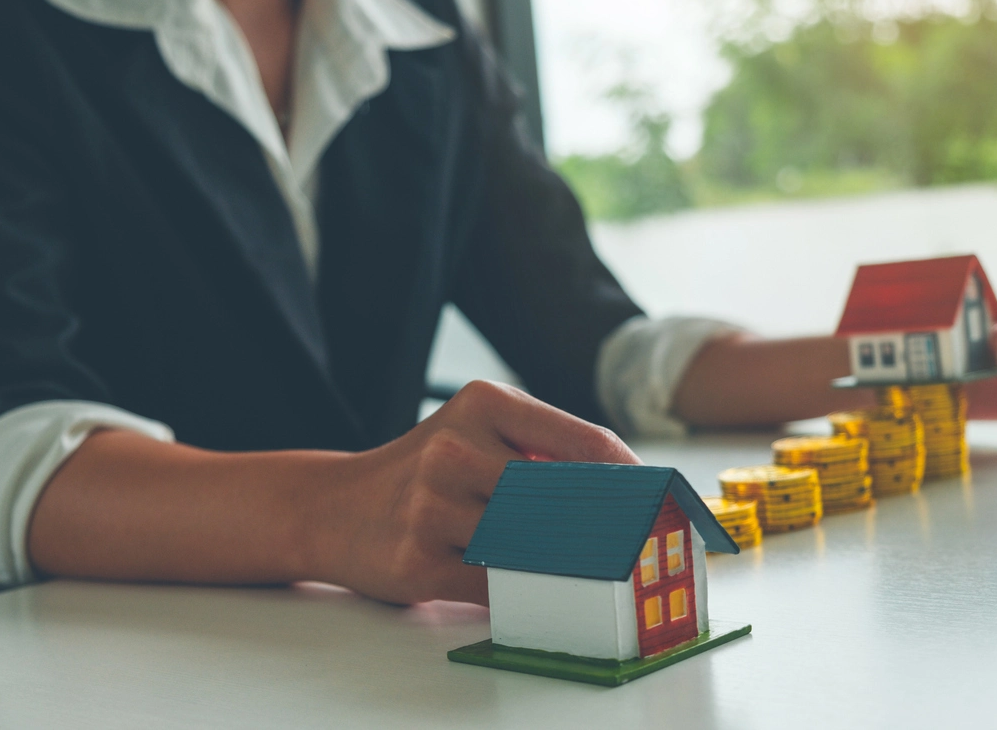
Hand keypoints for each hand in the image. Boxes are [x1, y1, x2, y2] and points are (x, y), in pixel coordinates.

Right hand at [312, 381, 639, 605]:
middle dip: (609, 528)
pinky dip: (528, 593)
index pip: (584, 442)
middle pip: (566, 498)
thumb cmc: (425, 471)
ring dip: (569, 565)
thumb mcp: (475, 433)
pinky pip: (497, 586)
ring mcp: (432, 506)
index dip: (633, 480)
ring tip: (597, 571)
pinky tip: (540, 590)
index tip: (663, 503)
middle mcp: (455, 448)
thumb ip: (539, 451)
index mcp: (483, 404)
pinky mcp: (417, 562)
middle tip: (645, 547)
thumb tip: (623, 490)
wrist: (333, 507)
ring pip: (533, 546)